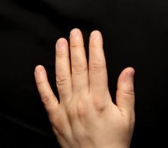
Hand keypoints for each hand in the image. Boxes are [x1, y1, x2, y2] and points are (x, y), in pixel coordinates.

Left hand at [35, 29, 134, 147]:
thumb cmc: (114, 143)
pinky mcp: (55, 118)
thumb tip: (128, 71)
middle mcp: (81, 102)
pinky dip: (41, 82)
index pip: (97, 67)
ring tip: (60, 42)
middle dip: (77, 47)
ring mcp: (66, 110)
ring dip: (60, 58)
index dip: (96, 48)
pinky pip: (46, 97)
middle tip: (75, 31)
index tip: (95, 35)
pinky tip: (39, 69)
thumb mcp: (128, 118)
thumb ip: (126, 93)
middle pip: (78, 68)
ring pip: (62, 78)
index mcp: (100, 101)